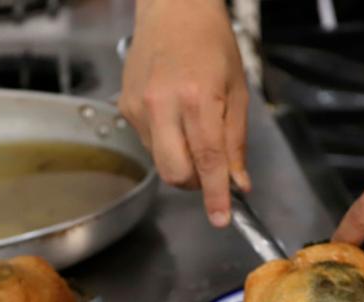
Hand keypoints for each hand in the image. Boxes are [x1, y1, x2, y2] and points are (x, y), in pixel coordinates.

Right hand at [119, 0, 250, 226]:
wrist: (173, 9)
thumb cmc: (211, 43)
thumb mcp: (237, 91)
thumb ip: (235, 142)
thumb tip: (238, 183)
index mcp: (197, 97)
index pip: (207, 160)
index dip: (215, 195)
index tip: (221, 219)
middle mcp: (163, 105)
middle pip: (175, 172)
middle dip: (196, 183)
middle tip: (211, 170)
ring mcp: (139, 108)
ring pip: (160, 162)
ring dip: (181, 162)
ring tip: (191, 130)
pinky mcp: (125, 108)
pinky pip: (147, 144)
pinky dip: (165, 143)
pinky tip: (173, 116)